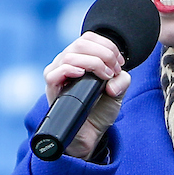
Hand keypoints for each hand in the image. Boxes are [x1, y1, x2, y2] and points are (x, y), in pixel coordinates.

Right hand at [43, 31, 130, 159]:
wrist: (91, 135)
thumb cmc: (100, 111)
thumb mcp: (117, 92)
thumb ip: (122, 79)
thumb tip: (115, 75)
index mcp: (80, 59)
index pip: (89, 38)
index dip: (107, 45)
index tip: (119, 63)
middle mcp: (66, 63)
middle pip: (81, 43)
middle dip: (103, 54)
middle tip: (114, 70)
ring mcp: (57, 75)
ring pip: (69, 55)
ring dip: (93, 62)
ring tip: (104, 77)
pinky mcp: (51, 90)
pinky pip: (53, 73)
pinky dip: (69, 70)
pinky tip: (81, 75)